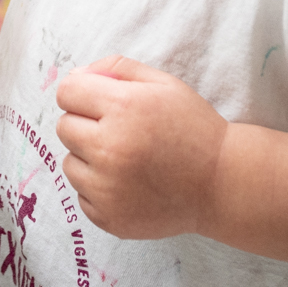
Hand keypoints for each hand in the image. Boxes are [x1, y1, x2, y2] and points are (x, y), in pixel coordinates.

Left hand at [55, 54, 227, 239]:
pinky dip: (99, 189)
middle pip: (64, 127)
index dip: (82, 94)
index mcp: (122, 107)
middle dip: (85, 124)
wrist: (223, 183)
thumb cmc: (192, 127)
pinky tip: (129, 183)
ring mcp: (108, 188)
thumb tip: (74, 77)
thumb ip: (115, 68)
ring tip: (125, 159)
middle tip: (118, 131)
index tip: (99, 102)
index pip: (66, 92)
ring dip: (89, 159)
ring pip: (69, 163)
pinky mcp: (110, 218)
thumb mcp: (162, 83)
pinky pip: (82, 195)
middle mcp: (109, 148)